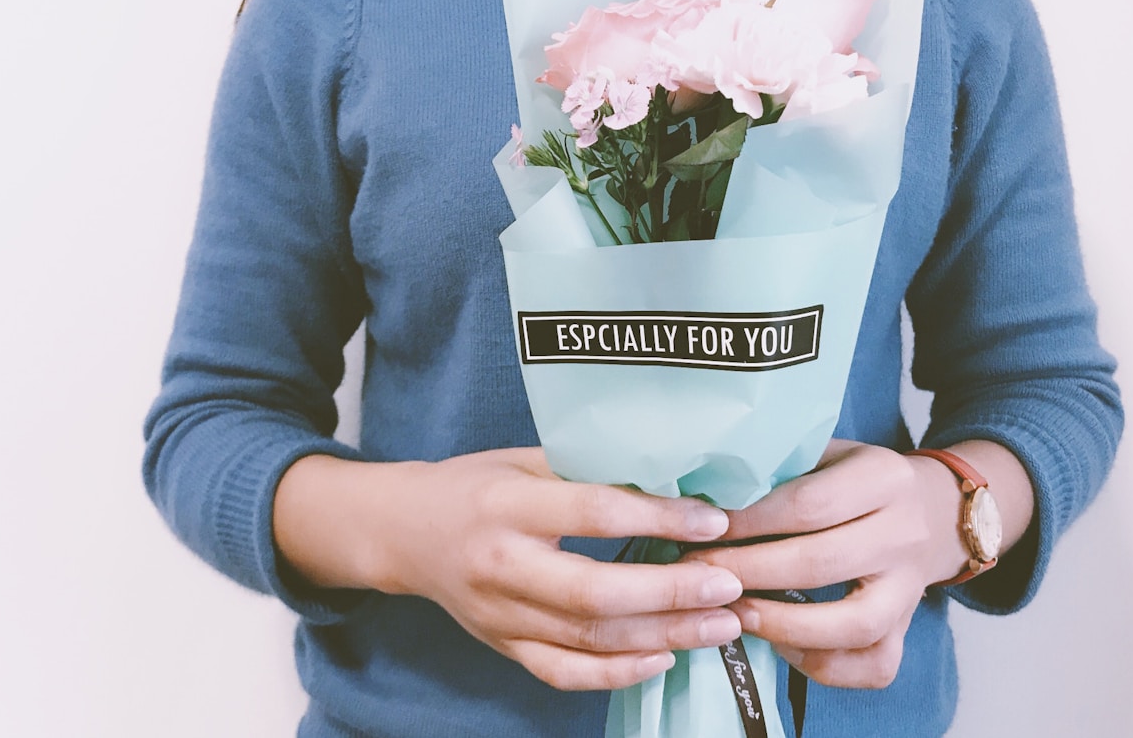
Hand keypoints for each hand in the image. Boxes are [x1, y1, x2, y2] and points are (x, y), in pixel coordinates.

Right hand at [274, 449, 746, 691]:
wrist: (403, 533)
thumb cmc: (476, 484)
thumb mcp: (524, 457)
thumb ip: (588, 467)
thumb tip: (676, 472)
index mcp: (507, 503)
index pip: (592, 512)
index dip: (657, 518)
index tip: (713, 520)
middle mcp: (502, 564)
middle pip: (594, 592)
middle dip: (670, 593)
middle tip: (729, 585)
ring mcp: (500, 615)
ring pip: (588, 639)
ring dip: (663, 636)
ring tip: (721, 625)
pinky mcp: (504, 646)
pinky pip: (564, 673)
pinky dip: (617, 674)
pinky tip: (664, 659)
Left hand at [679, 439, 971, 688]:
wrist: (933, 511)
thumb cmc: (855, 480)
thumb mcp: (826, 454)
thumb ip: (780, 470)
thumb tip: (704, 501)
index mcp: (883, 477)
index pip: (809, 504)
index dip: (750, 522)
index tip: (704, 530)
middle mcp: (904, 534)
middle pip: (821, 563)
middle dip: (749, 573)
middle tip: (698, 575)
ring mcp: (911, 588)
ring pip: (855, 625)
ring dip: (783, 626)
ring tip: (734, 614)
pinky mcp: (908, 630)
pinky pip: (873, 665)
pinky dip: (824, 665)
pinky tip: (781, 645)